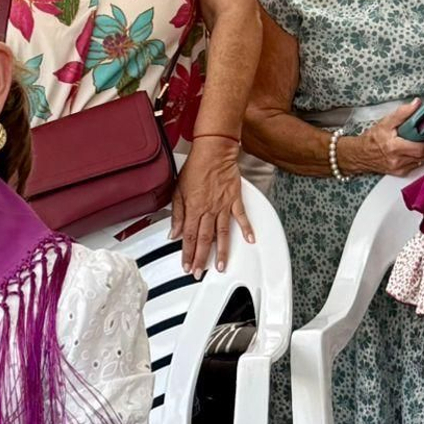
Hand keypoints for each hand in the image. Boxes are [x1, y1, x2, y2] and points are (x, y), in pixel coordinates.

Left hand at [172, 136, 254, 273]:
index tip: (187, 266)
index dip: (187, 254)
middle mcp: (208, 209)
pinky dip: (247, 228)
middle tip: (199, 273)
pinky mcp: (235, 199)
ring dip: (222, 252)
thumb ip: (177, 214)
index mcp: (193, 208)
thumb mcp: (178, 190)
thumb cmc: (196, 167)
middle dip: (201, 259)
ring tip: (221, 266)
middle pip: (204, 240)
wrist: (214, 150)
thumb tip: (174, 232)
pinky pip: (241, 216)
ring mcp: (223, 205)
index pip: (189, 237)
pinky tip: (250, 240)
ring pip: (222, 233)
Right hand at [342, 101, 423, 177]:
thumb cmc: (372, 139)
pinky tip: (417, 151)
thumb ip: (403, 112)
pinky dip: (419, 159)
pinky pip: (414, 166)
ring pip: (420, 162)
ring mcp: (398, 168)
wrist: (360, 154)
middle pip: (423, 156)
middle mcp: (397, 160)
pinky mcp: (398, 172)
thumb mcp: (386, 122)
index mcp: (395, 147)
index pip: (421, 148)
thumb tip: (417, 104)